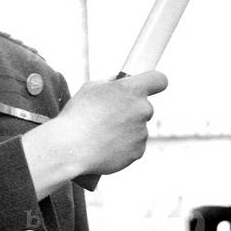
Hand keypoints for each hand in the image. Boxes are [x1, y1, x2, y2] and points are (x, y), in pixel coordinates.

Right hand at [21, 70, 166, 197]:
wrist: (70, 147)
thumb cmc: (77, 115)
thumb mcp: (91, 89)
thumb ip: (112, 84)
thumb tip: (121, 82)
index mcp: (132, 89)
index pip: (159, 80)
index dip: (155, 83)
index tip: (150, 87)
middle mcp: (142, 109)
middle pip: (146, 107)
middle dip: (132, 110)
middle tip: (110, 117)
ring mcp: (142, 132)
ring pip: (139, 128)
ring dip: (126, 130)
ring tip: (102, 135)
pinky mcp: (139, 151)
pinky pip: (135, 145)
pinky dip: (124, 146)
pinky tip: (105, 147)